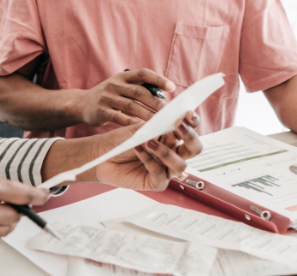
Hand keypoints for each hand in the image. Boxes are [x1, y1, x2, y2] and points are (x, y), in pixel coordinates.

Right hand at [70, 68, 174, 126]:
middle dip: (156, 102)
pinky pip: (119, 118)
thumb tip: (164, 96)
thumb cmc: (109, 96)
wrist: (81, 104)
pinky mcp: (101, 112)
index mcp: (122, 77)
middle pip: (139, 92)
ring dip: (147, 115)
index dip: (158, 79)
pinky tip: (143, 129)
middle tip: (169, 112)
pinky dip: (132, 123)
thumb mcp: (121, 87)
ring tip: (159, 123)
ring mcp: (107, 98)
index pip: (143, 74)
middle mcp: (114, 85)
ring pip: (131, 106)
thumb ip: (139, 88)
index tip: (172, 88)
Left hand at [86, 111, 202, 190]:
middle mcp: (172, 154)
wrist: (101, 154)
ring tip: (148, 142)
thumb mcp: (139, 128)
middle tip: (179, 125)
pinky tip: (138, 149)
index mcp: (171, 138)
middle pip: (194, 149)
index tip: (188, 113)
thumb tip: (174, 118)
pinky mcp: (155, 183)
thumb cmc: (121, 140)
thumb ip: (157, 125)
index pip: (190, 131)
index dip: (193, 123)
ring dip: (165, 152)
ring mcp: (165, 170)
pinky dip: (149, 160)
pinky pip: (160, 174)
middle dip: (190, 137)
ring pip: (180, 165)